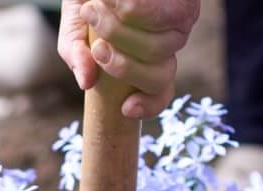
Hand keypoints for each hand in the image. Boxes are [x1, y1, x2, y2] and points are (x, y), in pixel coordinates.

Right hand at [58, 0, 199, 117]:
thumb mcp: (75, 26)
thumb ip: (75, 53)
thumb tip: (86, 83)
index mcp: (145, 59)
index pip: (158, 93)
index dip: (148, 106)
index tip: (125, 108)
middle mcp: (167, 45)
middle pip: (159, 78)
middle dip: (123, 67)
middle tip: (97, 48)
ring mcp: (180, 25)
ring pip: (159, 51)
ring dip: (119, 32)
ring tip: (93, 9)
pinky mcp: (186, 5)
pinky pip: (161, 18)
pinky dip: (132, 10)